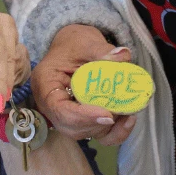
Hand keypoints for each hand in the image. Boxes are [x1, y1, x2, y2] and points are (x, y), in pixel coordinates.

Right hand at [32, 24, 137, 144]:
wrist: (74, 47)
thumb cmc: (74, 43)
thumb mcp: (86, 42)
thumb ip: (102, 50)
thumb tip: (122, 56)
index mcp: (46, 85)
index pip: (59, 110)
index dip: (83, 116)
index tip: (108, 114)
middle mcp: (52, 106)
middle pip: (71, 127)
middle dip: (98, 124)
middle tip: (122, 112)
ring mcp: (67, 115)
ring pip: (85, 132)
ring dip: (109, 129)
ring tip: (129, 114)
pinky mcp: (82, 119)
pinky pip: (95, 131)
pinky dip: (113, 131)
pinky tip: (129, 119)